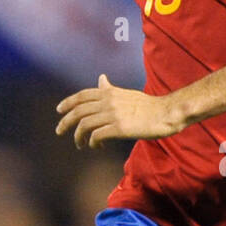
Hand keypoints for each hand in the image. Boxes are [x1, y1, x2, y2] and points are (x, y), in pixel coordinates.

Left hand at [55, 75, 183, 146]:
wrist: (166, 113)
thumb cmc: (148, 106)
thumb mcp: (126, 93)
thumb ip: (110, 89)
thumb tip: (101, 78)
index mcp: (110, 93)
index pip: (82, 96)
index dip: (68, 102)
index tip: (59, 111)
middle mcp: (109, 102)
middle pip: (79, 111)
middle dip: (66, 122)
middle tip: (59, 131)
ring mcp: (113, 115)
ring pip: (85, 125)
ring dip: (78, 136)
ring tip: (80, 144)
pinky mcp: (119, 128)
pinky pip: (97, 136)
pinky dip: (93, 142)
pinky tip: (97, 146)